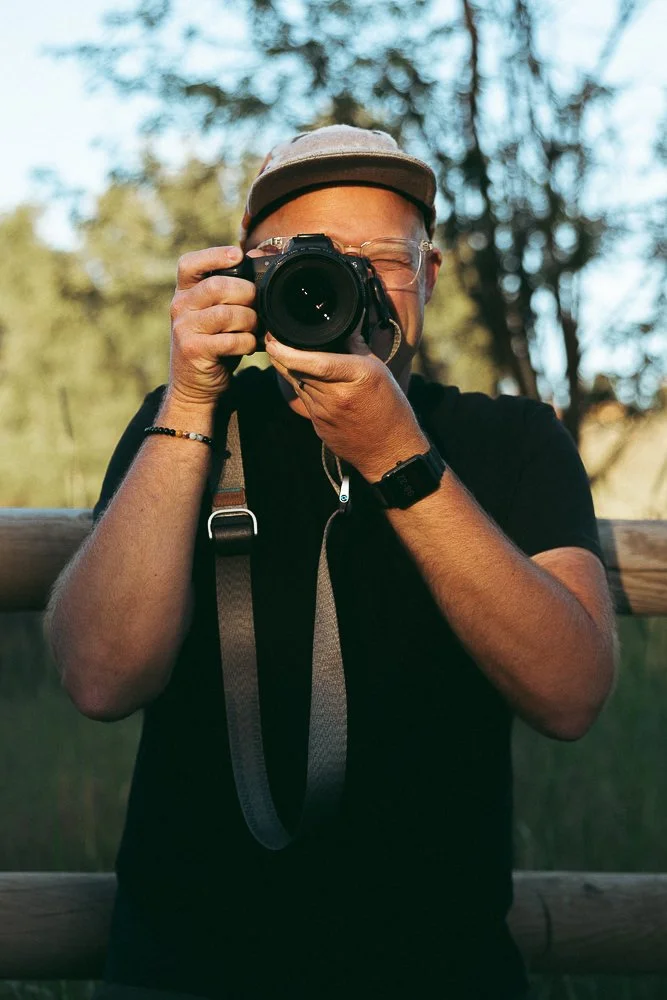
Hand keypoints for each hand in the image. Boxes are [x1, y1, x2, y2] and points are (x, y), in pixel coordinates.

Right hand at [167, 246, 257, 406]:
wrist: (195, 385)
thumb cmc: (213, 344)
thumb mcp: (215, 314)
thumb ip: (228, 290)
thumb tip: (254, 258)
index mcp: (184, 293)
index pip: (190, 264)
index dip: (214, 255)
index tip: (238, 255)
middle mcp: (179, 307)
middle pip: (217, 287)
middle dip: (246, 294)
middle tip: (256, 305)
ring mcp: (184, 329)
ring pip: (227, 314)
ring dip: (249, 321)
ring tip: (254, 329)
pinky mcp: (194, 351)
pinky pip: (230, 340)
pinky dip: (246, 342)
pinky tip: (248, 346)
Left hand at [264, 331, 428, 481]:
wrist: (389, 451)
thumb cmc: (390, 409)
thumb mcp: (380, 371)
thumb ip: (358, 348)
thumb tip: (343, 330)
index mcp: (356, 376)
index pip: (315, 362)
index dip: (288, 352)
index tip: (273, 342)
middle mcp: (337, 395)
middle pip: (298, 371)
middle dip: (281, 355)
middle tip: (273, 338)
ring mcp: (324, 413)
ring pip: (297, 384)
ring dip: (287, 369)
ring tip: (282, 353)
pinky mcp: (319, 425)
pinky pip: (304, 399)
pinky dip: (300, 385)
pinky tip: (302, 376)